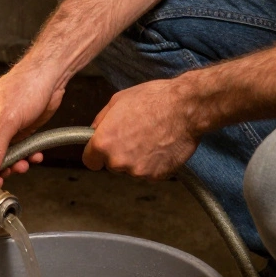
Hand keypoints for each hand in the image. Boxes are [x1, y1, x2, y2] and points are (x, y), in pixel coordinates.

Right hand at [0, 61, 62, 182]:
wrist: (50, 76)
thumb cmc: (25, 85)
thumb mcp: (6, 120)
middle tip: (10, 173)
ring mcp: (1, 131)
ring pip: (1, 159)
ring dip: (14, 165)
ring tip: (24, 163)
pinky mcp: (16, 133)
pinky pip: (17, 153)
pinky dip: (25, 157)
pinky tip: (33, 155)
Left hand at [83, 77, 201, 179]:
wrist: (185, 108)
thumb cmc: (153, 100)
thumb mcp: (118, 100)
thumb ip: (101, 121)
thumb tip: (93, 131)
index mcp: (104, 143)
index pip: (90, 161)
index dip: (96, 154)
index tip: (103, 151)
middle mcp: (118, 161)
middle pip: (112, 165)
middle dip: (120, 153)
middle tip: (135, 135)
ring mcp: (138, 171)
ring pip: (132, 169)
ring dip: (138, 159)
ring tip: (152, 138)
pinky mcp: (157, 176)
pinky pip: (150, 172)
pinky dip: (154, 163)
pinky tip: (161, 145)